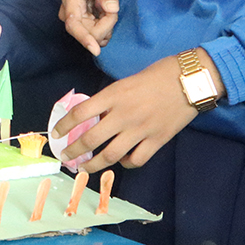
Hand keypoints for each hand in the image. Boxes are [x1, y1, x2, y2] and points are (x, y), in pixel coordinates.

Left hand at [51, 51, 224, 172]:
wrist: (189, 80)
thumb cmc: (156, 75)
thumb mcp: (125, 82)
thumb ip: (109, 100)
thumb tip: (92, 117)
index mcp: (113, 95)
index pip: (80, 113)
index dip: (64, 125)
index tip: (55, 134)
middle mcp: (124, 114)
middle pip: (91, 139)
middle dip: (74, 151)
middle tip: (65, 157)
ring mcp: (141, 130)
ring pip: (111, 155)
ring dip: (93, 165)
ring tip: (84, 168)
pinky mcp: (157, 140)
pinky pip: (136, 159)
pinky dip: (126, 163)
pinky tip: (122, 161)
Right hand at [60, 0, 118, 55]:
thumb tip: (112, 9)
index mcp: (70, 0)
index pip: (74, 26)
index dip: (84, 39)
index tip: (95, 50)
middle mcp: (70, 12)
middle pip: (88, 32)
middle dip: (105, 24)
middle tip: (112, 6)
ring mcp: (76, 17)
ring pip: (94, 33)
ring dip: (107, 24)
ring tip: (108, 4)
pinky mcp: (83, 20)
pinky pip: (96, 31)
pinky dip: (106, 24)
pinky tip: (106, 11)